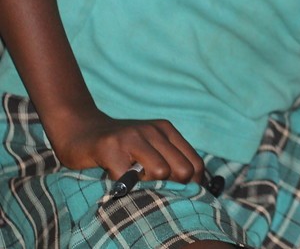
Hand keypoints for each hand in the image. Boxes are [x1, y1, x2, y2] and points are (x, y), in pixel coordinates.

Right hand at [49, 108, 204, 186]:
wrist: (79, 130)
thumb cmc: (118, 146)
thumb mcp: (148, 147)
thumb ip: (168, 160)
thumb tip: (191, 187)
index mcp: (166, 130)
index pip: (195, 163)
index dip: (192, 185)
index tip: (179, 195)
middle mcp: (153, 130)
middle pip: (182, 170)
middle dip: (171, 186)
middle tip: (152, 188)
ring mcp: (132, 136)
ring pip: (160, 172)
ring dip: (147, 184)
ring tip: (133, 180)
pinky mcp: (110, 147)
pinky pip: (128, 178)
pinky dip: (123, 185)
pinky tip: (115, 177)